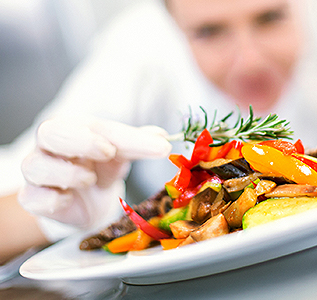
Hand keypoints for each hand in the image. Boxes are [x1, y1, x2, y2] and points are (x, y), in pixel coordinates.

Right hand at [18, 117, 171, 238]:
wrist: (87, 200)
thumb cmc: (101, 166)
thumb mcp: (123, 153)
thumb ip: (140, 144)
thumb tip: (163, 137)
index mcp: (76, 127)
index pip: (98, 127)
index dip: (124, 136)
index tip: (153, 146)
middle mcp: (50, 145)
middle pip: (50, 132)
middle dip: (81, 142)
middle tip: (108, 152)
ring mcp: (37, 171)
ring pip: (37, 166)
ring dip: (69, 174)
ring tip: (90, 179)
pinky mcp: (33, 198)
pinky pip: (35, 198)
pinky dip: (55, 200)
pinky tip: (69, 198)